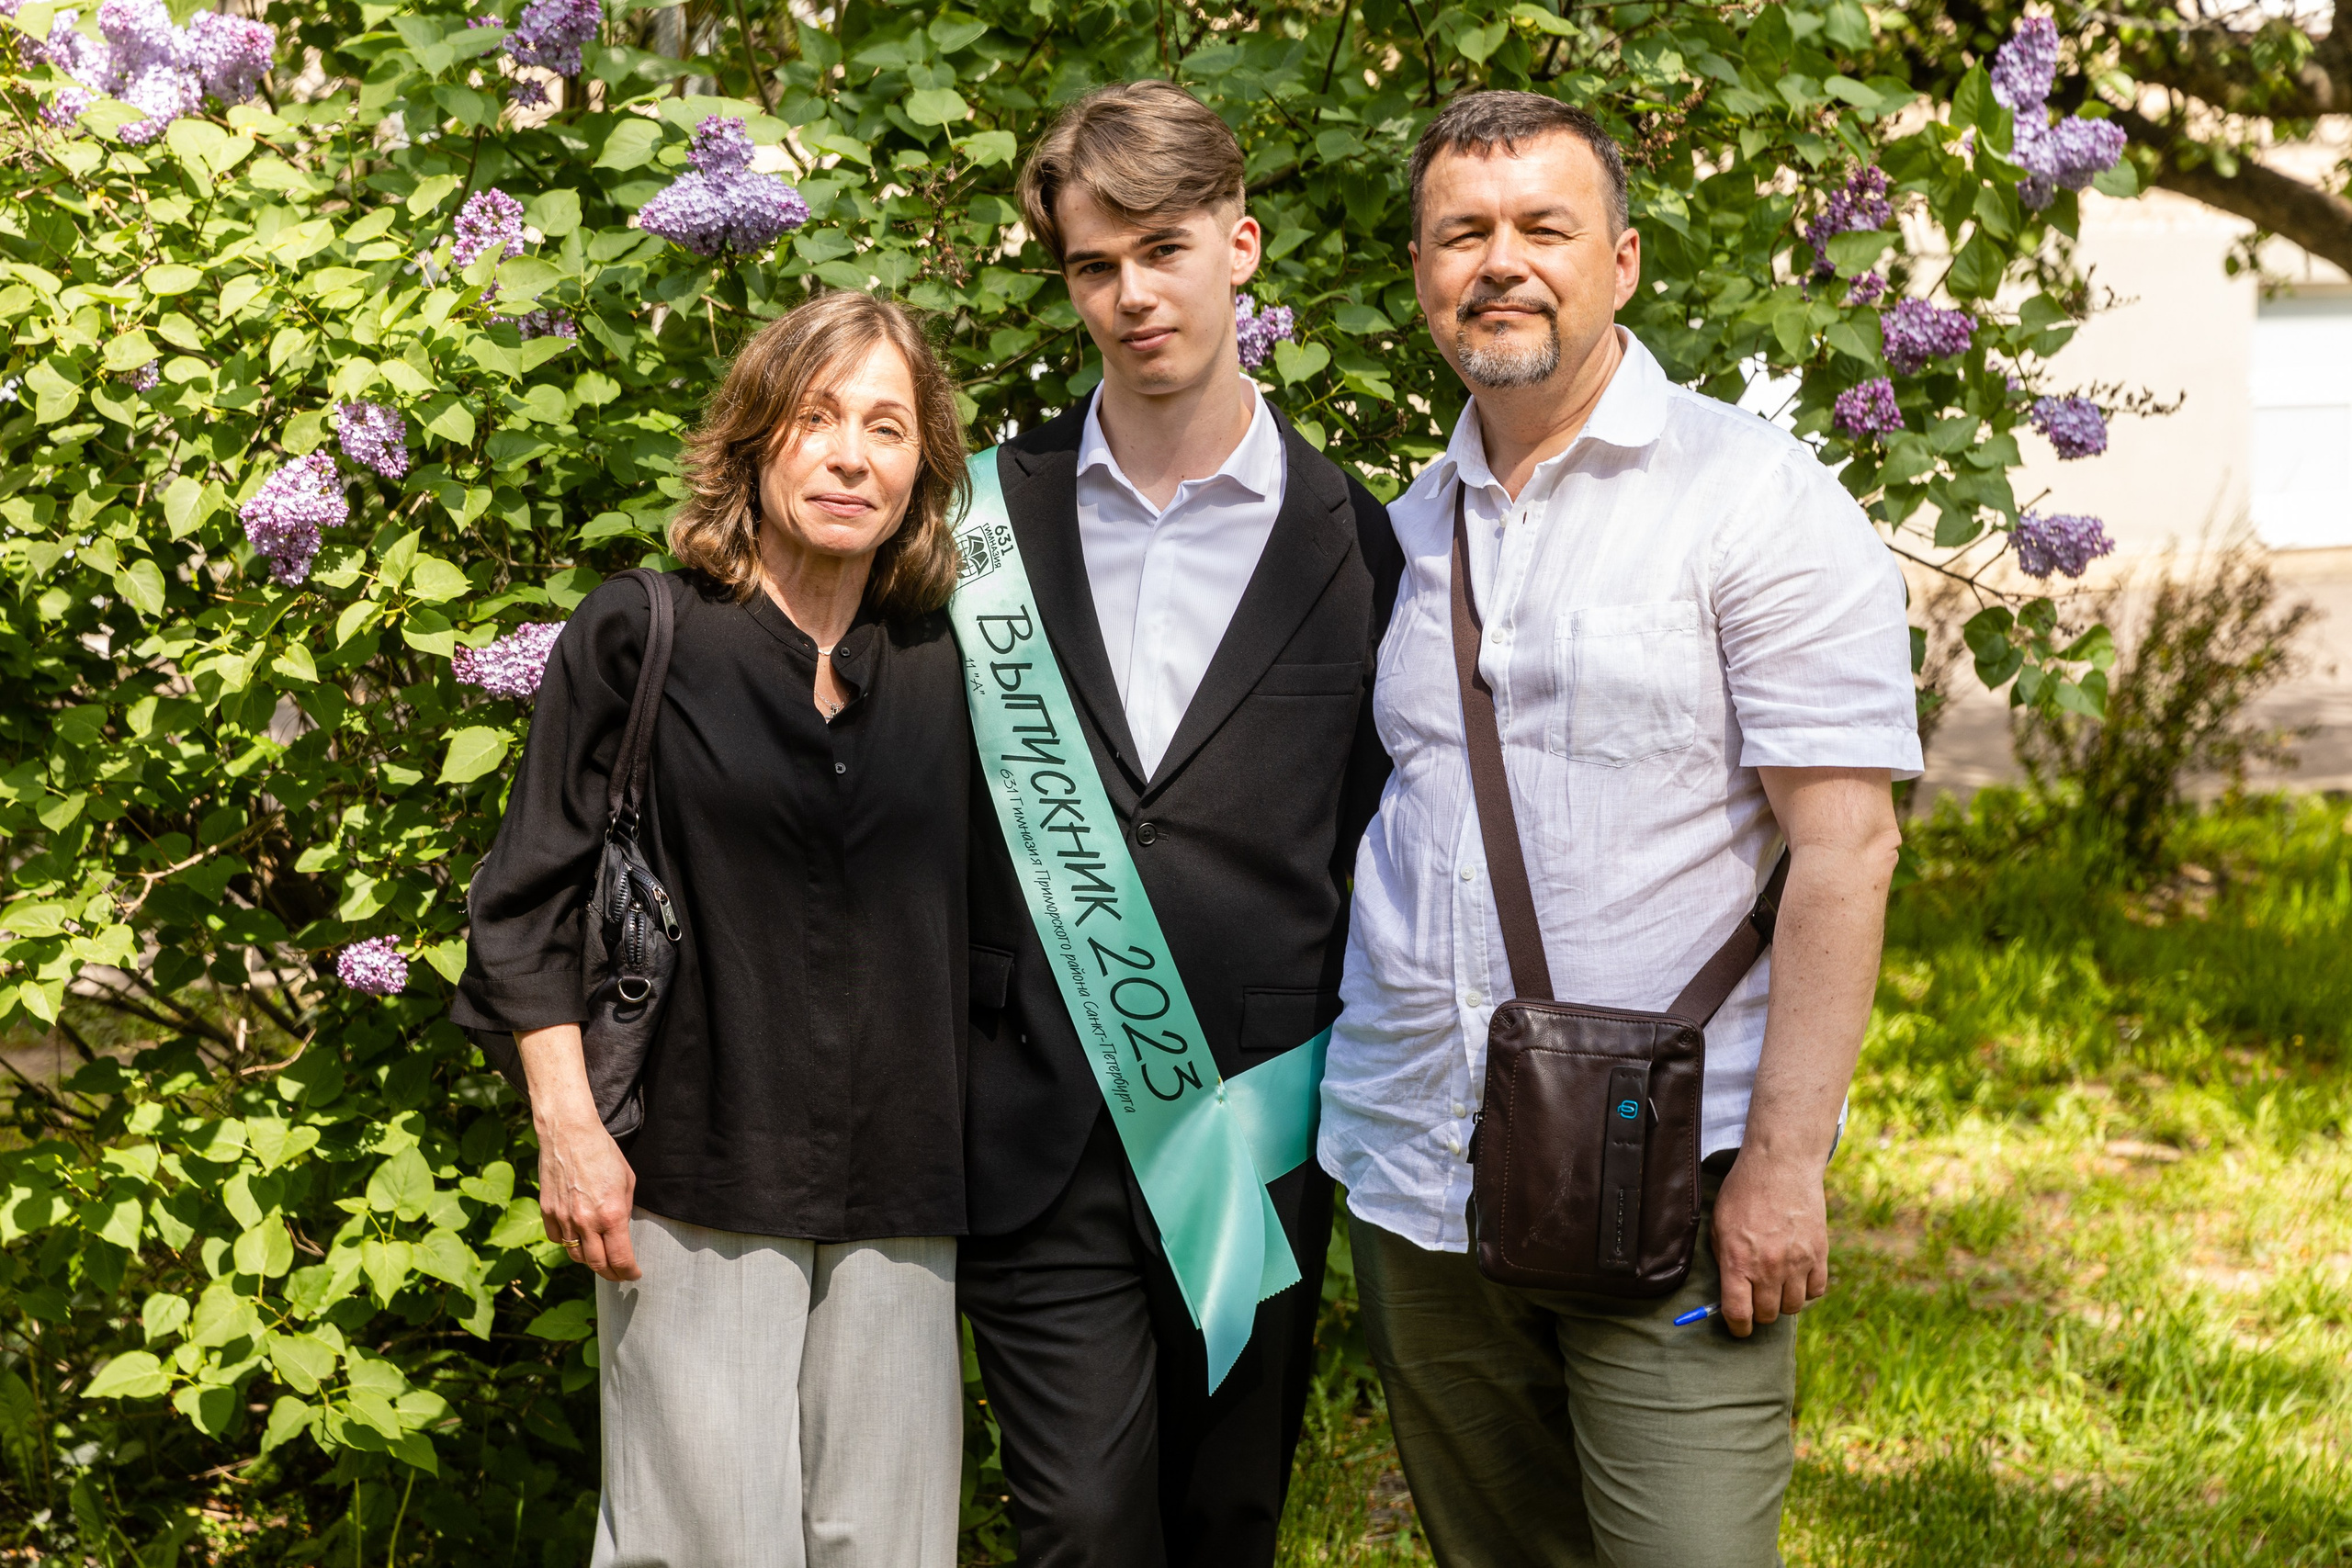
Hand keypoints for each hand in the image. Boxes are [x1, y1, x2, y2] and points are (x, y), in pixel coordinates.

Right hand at [514, 1024, 639, 1281]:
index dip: (629, 1272)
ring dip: (590, 1261)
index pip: (620, 1259)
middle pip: (597, 1264)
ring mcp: (564, 1218)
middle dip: (611, 1274)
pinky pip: (558, 1239)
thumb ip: (625, 1210)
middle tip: (619, 1274)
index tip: (634, 1275)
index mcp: (612, 1214)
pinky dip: (569, 1244)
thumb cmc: (603, 1153)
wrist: (569, 1133)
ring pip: (575, 1256)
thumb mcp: (627, 1181)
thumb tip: (621, 1231)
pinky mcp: (547, 1212)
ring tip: (600, 1257)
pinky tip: (578, 1238)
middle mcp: (586, 1222)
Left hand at [1710, 1151, 1827, 1337]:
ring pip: (1793, 1307)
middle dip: (1759, 1314)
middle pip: (1767, 1315)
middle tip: (1756, 1300)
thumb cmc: (1744, 1193)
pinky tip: (1796, 1276)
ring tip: (1776, 1286)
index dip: (1737, 1328)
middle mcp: (1768, 1267)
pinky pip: (1816, 1291)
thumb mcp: (1719, 1225)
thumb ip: (1722, 1259)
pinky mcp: (1819, 1254)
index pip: (1738, 1314)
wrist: (1781, 1166)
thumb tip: (1728, 1291)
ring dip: (1782, 1302)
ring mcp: (1797, 1262)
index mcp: (1737, 1261)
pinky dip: (1807, 1289)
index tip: (1738, 1328)